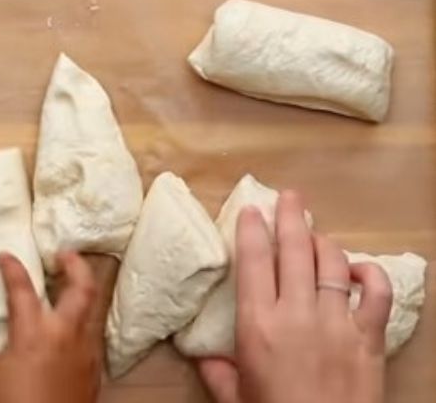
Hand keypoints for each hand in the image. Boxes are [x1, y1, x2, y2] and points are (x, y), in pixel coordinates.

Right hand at [0, 251, 100, 402]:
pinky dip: (83, 319)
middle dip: (75, 264)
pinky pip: (93, 333)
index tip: (5, 256)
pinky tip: (71, 327)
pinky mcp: (95, 367)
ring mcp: (86, 349)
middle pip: (82, 287)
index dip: (12, 267)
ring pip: (93, 308)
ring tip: (70, 285)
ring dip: (84, 290)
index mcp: (34, 333)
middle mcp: (66, 334)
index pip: (22, 288)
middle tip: (64, 254)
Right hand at [198, 191, 392, 402]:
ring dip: (323, 241)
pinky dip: (368, 275)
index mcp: (258, 325)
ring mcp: (337, 323)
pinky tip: (356, 270)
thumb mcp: (236, 399)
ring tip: (314, 232)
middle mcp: (297, 314)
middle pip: (295, 250)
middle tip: (289, 196)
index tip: (252, 210)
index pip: (253, 262)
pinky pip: (375, 293)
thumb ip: (217, 373)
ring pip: (332, 263)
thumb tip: (202, 357)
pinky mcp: (369, 337)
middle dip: (290, 217)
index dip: (252, 229)